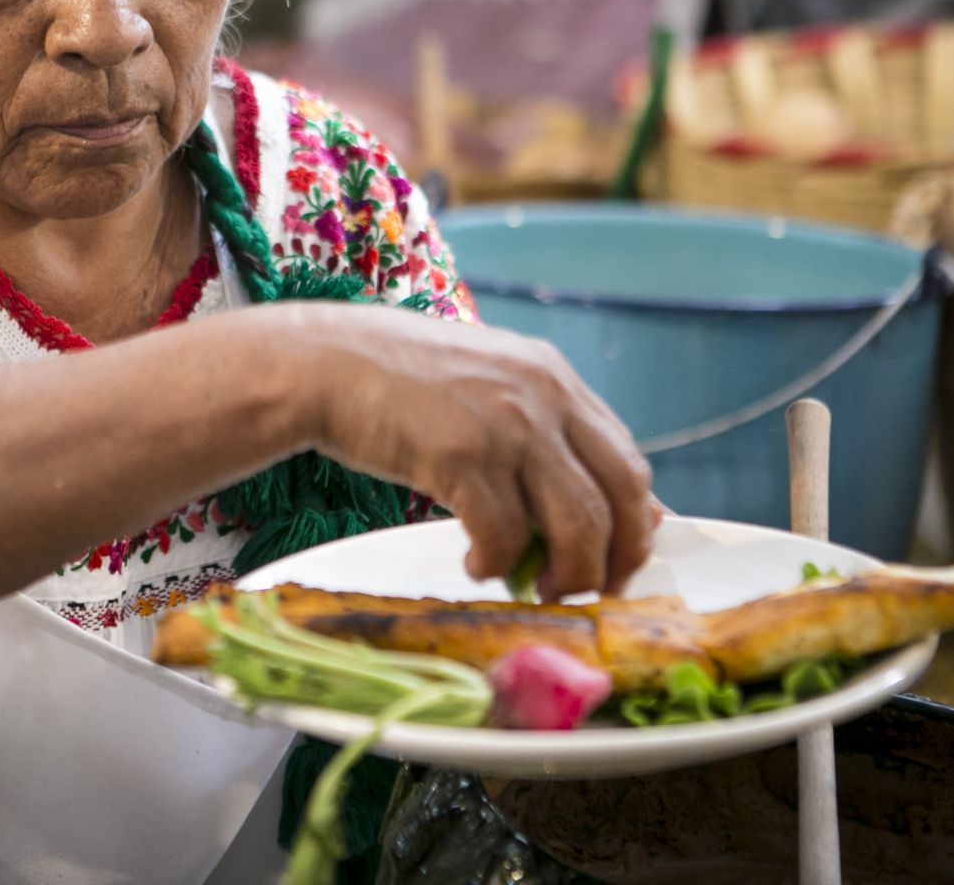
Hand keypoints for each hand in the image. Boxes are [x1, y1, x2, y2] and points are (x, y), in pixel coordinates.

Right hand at [287, 304, 655, 598]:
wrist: (322, 361)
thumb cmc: (394, 379)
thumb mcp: (486, 387)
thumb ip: (540, 430)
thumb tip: (584, 495)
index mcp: (553, 377)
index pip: (627, 462)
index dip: (631, 524)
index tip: (614, 561)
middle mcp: (543, 396)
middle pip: (619, 497)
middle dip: (614, 559)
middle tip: (587, 592)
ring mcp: (507, 425)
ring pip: (577, 525)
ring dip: (564, 574)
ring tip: (533, 586)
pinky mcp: (462, 456)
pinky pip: (505, 535)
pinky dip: (495, 564)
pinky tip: (473, 565)